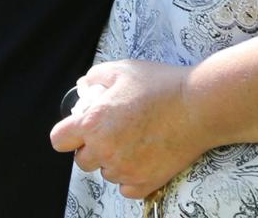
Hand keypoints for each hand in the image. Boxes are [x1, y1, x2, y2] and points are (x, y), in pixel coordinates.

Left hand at [50, 60, 205, 199]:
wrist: (198, 105)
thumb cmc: (161, 85)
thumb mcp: (124, 69)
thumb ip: (96, 77)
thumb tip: (85, 87)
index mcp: (94, 123)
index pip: (59, 140)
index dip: (68, 132)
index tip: (81, 127)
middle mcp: (105, 151)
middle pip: (82, 160)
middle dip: (93, 146)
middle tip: (114, 129)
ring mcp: (124, 170)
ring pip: (106, 172)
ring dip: (114, 160)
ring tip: (136, 138)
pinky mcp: (144, 184)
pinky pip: (125, 187)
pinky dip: (132, 175)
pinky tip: (145, 154)